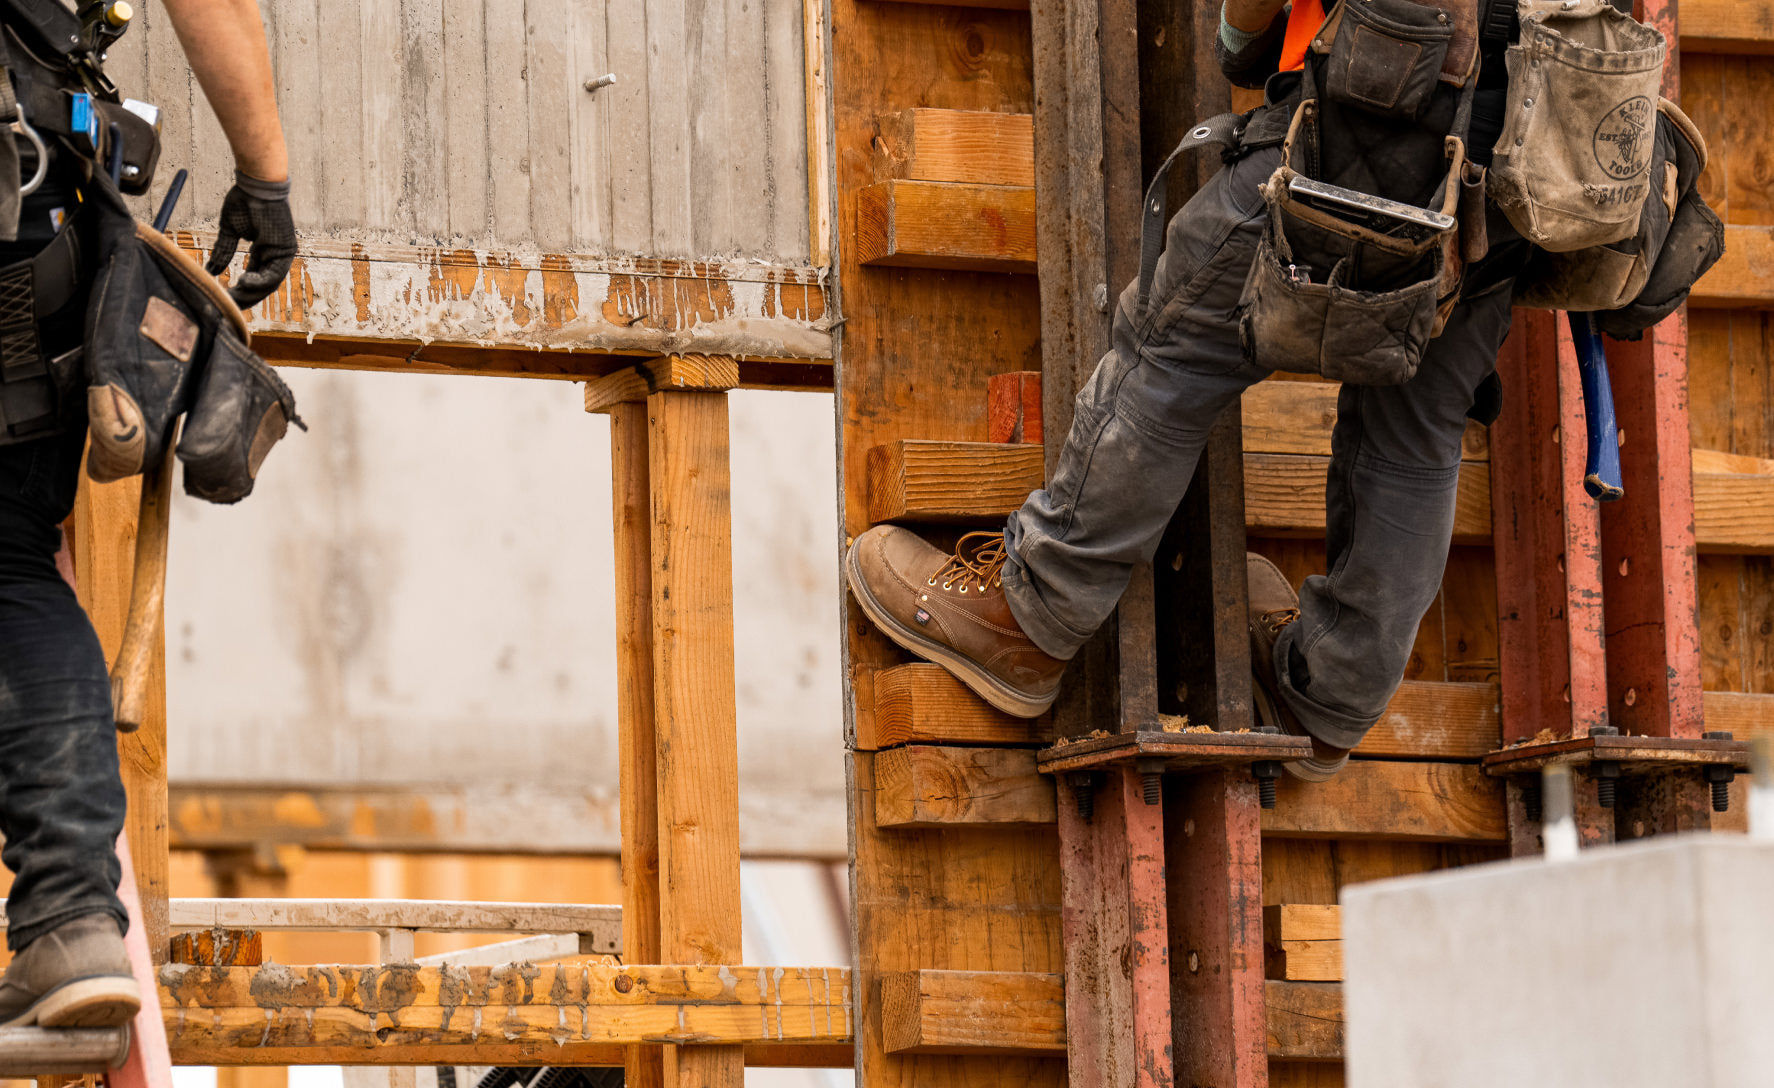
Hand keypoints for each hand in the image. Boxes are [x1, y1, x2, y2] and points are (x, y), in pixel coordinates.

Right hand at [205, 171, 295, 307]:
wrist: (255, 184)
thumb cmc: (244, 201)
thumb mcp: (230, 231)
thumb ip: (224, 251)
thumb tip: (211, 271)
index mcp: (264, 250)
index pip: (255, 276)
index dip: (242, 290)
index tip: (226, 297)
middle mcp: (276, 254)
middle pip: (263, 284)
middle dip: (246, 296)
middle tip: (228, 305)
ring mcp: (283, 252)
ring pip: (270, 282)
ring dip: (252, 292)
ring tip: (234, 298)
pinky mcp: (286, 248)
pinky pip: (274, 272)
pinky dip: (260, 280)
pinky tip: (244, 283)